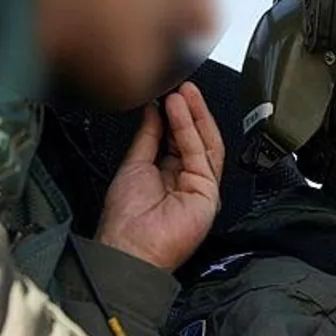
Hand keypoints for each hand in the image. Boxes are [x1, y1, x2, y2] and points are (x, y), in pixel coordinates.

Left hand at [95, 82, 223, 271]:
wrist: (129, 248)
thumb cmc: (125, 219)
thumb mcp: (134, 164)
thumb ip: (148, 136)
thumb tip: (152, 110)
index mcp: (168, 176)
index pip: (177, 139)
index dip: (174, 116)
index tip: (167, 93)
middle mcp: (186, 181)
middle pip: (194, 139)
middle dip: (188, 111)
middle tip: (179, 86)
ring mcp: (200, 186)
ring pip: (203, 143)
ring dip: (193, 115)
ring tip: (181, 92)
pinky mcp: (209, 191)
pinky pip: (202, 153)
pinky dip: (191, 128)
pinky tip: (180, 110)